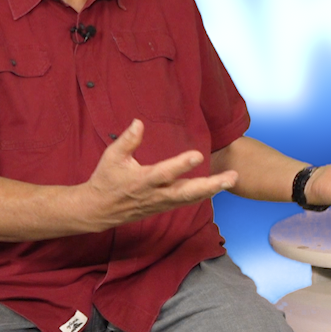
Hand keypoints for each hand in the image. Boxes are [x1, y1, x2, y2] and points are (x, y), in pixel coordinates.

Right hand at [80, 119, 238, 229]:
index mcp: (142, 181)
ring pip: (191, 199)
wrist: (99, 210)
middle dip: (210, 185)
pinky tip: (218, 187)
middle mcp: (156, 194)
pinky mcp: (164, 207)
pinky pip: (187, 201)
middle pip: (187, 192)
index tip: (197, 155)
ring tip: (232, 179)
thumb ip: (127, 140)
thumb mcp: (111, 158)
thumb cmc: (106, 180)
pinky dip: (203, 195)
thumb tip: (139, 122)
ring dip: (212, 190)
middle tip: (231, 177)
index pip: (164, 173)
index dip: (181, 165)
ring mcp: (162, 203)